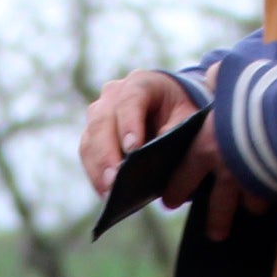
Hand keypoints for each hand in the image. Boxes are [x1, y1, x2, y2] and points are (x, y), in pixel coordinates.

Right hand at [80, 69, 267, 240]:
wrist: (171, 110)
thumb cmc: (181, 112)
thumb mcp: (188, 118)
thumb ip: (175, 132)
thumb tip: (155, 159)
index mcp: (141, 83)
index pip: (130, 100)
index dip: (129, 124)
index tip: (133, 149)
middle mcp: (113, 95)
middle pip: (102, 122)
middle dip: (107, 154)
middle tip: (115, 182)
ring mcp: (99, 115)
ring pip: (90, 140)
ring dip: (97, 168)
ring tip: (108, 194)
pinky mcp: (93, 135)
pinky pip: (88, 155)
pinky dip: (95, 174)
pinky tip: (105, 193)